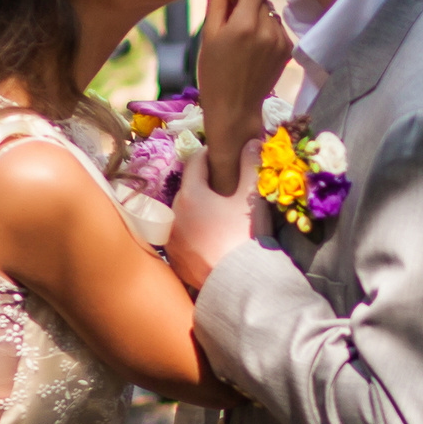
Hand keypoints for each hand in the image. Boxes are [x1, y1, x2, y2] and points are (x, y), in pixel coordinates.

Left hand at [168, 135, 259, 288]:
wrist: (238, 282)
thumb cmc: (244, 234)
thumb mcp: (251, 196)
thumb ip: (250, 165)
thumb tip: (250, 141)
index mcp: (190, 193)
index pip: (196, 161)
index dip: (210, 154)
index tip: (223, 156)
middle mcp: (174, 213)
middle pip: (189, 188)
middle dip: (205, 185)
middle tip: (226, 188)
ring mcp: (171, 239)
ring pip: (184, 215)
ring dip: (198, 211)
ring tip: (219, 217)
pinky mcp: (174, 260)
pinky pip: (183, 239)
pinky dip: (194, 235)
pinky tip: (212, 240)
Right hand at [196, 0, 293, 194]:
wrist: (235, 108)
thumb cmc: (214, 72)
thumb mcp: (209, 35)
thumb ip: (217, 0)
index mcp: (245, 22)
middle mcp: (268, 28)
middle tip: (230, 13)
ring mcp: (282, 39)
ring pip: (269, 10)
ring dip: (256, 13)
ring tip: (241, 34)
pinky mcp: (288, 49)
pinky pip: (277, 26)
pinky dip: (266, 28)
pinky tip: (253, 46)